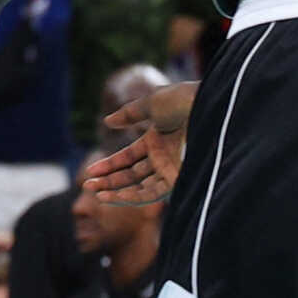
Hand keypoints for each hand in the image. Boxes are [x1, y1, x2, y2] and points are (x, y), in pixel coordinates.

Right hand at [80, 81, 198, 204]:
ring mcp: (171, 169)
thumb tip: (107, 121)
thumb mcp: (152, 103)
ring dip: (117, 190)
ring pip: (140, 186)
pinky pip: (152, 193)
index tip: (91, 171)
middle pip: (132, 174)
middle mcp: (163, 157)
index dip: (110, 164)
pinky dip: (132, 196)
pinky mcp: (179, 180)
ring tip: (96, 192)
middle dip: (110, 180)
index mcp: (157, 139)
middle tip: (87, 185)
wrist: (209, 107)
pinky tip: (114, 194)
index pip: (129, 157)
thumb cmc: (183, 101)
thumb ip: (130, 114)